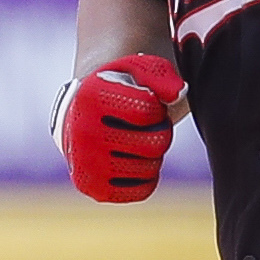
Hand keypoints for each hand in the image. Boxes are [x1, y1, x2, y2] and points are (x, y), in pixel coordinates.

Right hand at [55, 51, 183, 201]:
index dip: (157, 106)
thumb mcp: (134, 69)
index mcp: (91, 97)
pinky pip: (143, 190)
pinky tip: (132, 160)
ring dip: (152, 154)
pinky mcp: (95, 190)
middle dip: (160, 131)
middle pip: (156, 142)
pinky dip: (146, 176)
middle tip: (146, 125)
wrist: (80, 118)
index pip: (150, 110)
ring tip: (137, 140)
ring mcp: (86, 166)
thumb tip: (178, 94)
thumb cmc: (115, 91)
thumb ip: (160, 74)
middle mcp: (83, 133)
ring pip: (151, 168)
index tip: (143, 102)